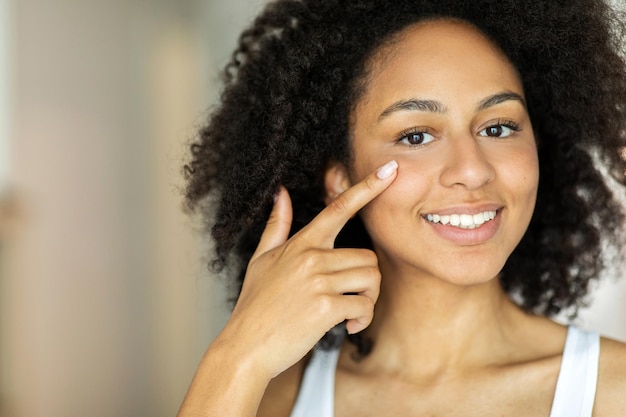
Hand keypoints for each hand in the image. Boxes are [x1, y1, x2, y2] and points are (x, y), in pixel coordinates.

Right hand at [217, 160, 398, 378]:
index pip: (339, 208)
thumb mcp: (261, 259)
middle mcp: (311, 257)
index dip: (367, 187)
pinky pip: (364, 306)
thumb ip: (277, 226)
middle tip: (352, 298)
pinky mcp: (324, 307)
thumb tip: (282, 193)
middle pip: (368, 256)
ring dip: (367, 300)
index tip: (390, 170)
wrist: (245, 347)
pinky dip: (362, 319)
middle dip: (367, 281)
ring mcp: (318, 281)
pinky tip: (347, 326)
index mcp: (301, 243)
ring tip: (350, 312)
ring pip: (371, 279)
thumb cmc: (255, 304)